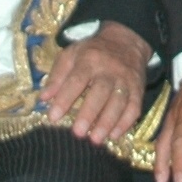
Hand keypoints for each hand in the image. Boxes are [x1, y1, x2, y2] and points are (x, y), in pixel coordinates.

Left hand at [40, 22, 150, 144]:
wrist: (126, 41)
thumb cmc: (92, 51)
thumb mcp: (71, 55)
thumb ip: (56, 76)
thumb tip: (43, 98)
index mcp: (89, 59)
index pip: (76, 80)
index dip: (64, 99)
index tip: (53, 117)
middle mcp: (110, 69)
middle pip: (100, 92)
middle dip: (89, 114)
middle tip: (78, 133)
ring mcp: (126, 80)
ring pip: (119, 102)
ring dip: (108, 123)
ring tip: (96, 140)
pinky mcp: (138, 89)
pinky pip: (134, 107)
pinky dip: (125, 123)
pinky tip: (114, 136)